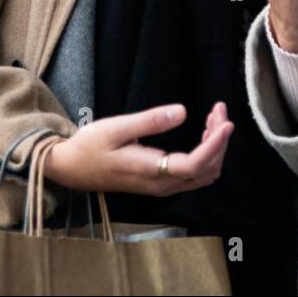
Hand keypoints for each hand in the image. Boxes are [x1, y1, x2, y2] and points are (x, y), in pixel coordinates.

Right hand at [42, 102, 232, 196]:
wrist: (71, 169)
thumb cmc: (91, 146)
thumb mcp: (116, 127)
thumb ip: (150, 121)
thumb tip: (183, 112)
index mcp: (150, 172)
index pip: (194, 165)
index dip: (215, 145)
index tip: (226, 122)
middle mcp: (161, 184)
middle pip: (207, 170)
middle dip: (220, 140)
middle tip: (219, 110)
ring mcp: (162, 186)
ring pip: (204, 173)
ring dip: (216, 147)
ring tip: (214, 118)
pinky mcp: (162, 182)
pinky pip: (195, 173)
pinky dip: (207, 153)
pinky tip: (204, 133)